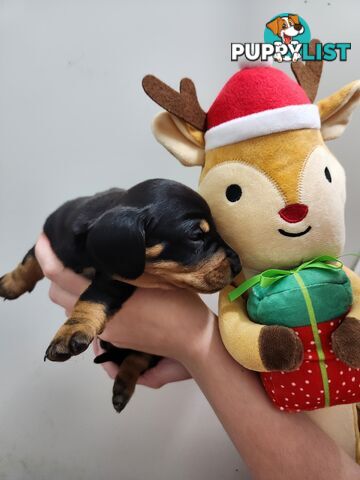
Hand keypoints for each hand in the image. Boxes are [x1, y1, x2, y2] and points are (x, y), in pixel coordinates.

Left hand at [35, 233, 213, 384]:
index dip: (46, 255)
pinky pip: (88, 318)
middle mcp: (97, 317)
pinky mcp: (114, 339)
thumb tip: (101, 258)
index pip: (59, 274)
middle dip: (57, 275)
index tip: (43, 238)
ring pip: (70, 308)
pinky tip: (109, 292)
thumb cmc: (177, 302)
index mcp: (104, 298)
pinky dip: (87, 302)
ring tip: (91, 274)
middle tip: (74, 258)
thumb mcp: (150, 275)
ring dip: (72, 291)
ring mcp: (104, 331)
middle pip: (56, 294)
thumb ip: (121, 268)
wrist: (191, 338)